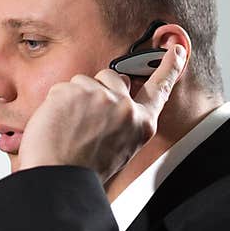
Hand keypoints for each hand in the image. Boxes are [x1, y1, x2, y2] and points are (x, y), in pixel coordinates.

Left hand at [17, 44, 186, 182]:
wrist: (60, 179)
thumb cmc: (85, 170)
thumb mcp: (120, 148)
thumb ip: (121, 121)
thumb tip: (108, 100)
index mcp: (141, 124)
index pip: (159, 89)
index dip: (169, 68)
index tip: (174, 51)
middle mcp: (126, 108)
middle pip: (112, 77)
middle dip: (98, 89)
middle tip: (86, 118)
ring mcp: (101, 96)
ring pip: (84, 81)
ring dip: (74, 98)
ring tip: (70, 128)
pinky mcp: (75, 90)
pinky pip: (62, 88)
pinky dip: (55, 104)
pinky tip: (57, 124)